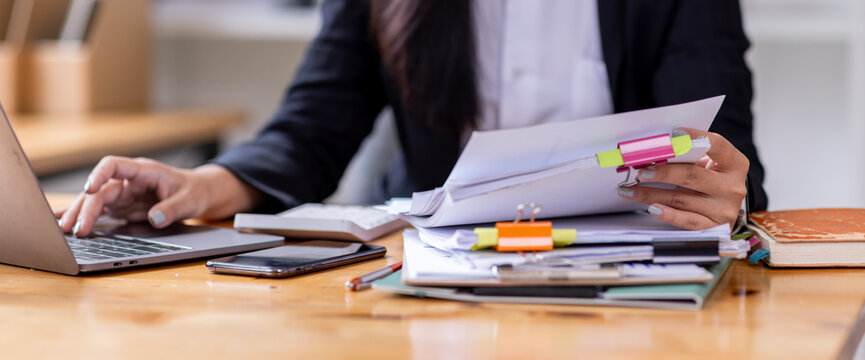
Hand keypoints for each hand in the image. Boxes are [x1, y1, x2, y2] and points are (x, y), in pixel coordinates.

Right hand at [54, 156, 261, 236]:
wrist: (199, 194)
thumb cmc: (195, 192)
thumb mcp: (190, 200)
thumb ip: (173, 209)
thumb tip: (155, 219)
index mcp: (144, 171)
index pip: (114, 165)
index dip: (98, 175)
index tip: (89, 189)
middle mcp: (129, 181)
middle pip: (100, 190)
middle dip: (85, 208)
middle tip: (76, 229)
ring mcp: (124, 194)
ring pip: (95, 202)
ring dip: (80, 215)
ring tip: (66, 231)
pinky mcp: (123, 207)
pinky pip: (100, 212)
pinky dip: (84, 218)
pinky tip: (65, 224)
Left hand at [617, 128, 747, 229]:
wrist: (724, 206)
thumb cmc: (709, 178)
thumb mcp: (706, 163)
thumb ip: (688, 156)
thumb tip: (653, 150)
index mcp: (735, 163)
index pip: (717, 145)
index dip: (695, 137)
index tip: (672, 133)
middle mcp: (733, 186)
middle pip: (692, 176)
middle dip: (663, 172)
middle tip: (640, 171)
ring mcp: (725, 209)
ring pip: (682, 199)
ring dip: (651, 194)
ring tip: (630, 190)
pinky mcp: (715, 227)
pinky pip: (688, 221)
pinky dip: (669, 215)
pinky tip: (652, 208)